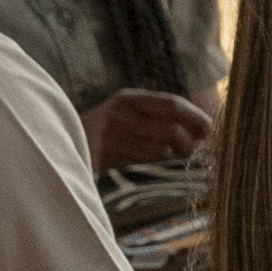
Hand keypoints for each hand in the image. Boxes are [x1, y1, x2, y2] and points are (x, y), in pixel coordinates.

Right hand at [85, 87, 216, 171]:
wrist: (61, 144)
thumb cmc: (107, 128)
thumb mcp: (127, 109)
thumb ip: (159, 112)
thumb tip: (205, 127)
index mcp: (127, 99)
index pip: (172, 104)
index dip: (196, 117)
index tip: (210, 129)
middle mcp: (119, 118)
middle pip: (171, 132)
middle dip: (189, 144)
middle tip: (194, 151)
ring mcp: (112, 142)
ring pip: (162, 154)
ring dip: (175, 160)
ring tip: (176, 161)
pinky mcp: (108, 164)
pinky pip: (146, 169)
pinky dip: (159, 170)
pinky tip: (160, 170)